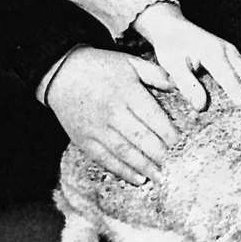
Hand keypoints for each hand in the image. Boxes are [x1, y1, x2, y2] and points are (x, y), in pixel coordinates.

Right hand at [47, 46, 179, 183]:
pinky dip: (123, 171)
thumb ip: (155, 74)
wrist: (61, 74)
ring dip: (145, 167)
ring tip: (163, 178)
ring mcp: (97, 129)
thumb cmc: (100, 66)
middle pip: (141, 138)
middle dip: (160, 154)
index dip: (168, 132)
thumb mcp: (129, 62)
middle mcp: (112, 112)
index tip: (180, 143)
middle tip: (176, 165)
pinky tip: (139, 179)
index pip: (152, 116)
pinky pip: (106, 160)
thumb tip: (177, 86)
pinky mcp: (84, 141)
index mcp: (126, 91)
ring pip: (125, 153)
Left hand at [133, 2, 240, 107]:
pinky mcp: (234, 54)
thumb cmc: (171, 46)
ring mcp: (233, 51)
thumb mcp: (172, 66)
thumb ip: (187, 85)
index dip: (236, 90)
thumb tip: (201, 106)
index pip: (226, 75)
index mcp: (211, 52)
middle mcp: (227, 50)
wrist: (173, 26)